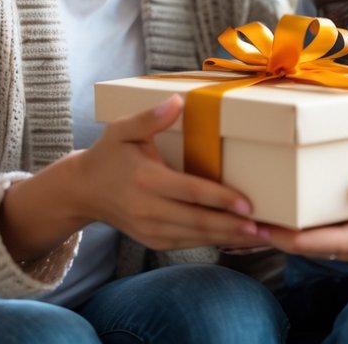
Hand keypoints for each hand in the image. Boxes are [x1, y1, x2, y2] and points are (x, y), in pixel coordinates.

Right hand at [70, 95, 261, 250]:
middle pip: (198, 221)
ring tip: (259, 235)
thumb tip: (177, 102)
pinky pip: (189, 244)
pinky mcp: (153, 241)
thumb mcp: (121, 130)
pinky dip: (214, 242)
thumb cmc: (108, 155)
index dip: (220, 199)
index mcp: (146, 180)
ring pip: (196, 237)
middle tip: (263, 227)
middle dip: (232, 226)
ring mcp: (150, 229)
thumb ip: (149, 117)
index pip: (190, 192)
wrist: (83, 190)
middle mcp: (149, 209)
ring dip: (229, 238)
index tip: (246, 203)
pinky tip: (237, 239)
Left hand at [257, 172, 347, 276]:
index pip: (313, 243)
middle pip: (303, 244)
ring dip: (284, 230)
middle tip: (240, 215)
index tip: (256, 225)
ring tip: (257, 211)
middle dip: (273, 233)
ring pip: (311, 240)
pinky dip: (303, 226)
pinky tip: (291, 211)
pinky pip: (324, 234)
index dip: (281, 236)